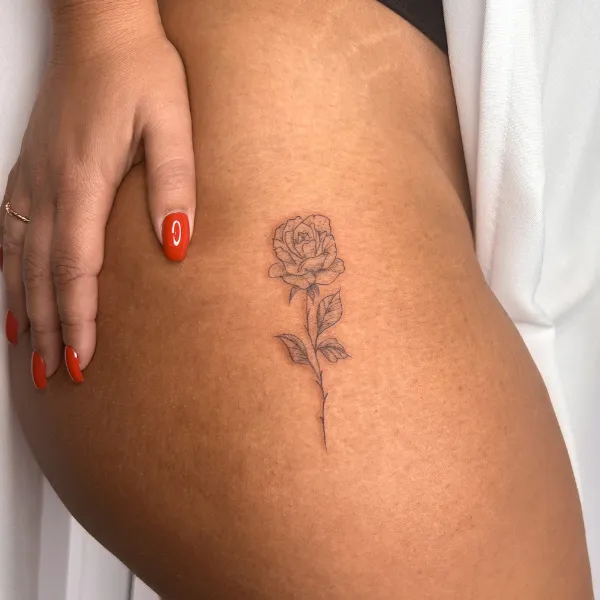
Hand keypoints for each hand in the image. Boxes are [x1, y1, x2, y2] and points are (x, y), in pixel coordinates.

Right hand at [1, 25, 195, 388]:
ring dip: (23, 309)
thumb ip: (174, 186)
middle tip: (52, 375)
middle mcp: (48, 186)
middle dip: (47, 329)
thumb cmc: (140, 70)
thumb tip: (175, 246)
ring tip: (25, 351)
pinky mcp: (31, 169)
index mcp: (83, 181)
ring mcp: (32, 178)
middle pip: (43, 275)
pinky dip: (7, 271)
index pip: (78, 269)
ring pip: (18, 259)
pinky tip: (9, 290)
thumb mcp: (172, 124)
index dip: (77, 320)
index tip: (80, 362)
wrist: (103, 28)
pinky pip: (8, 232)